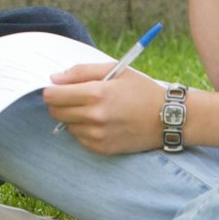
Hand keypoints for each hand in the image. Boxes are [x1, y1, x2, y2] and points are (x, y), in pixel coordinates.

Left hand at [42, 62, 164, 154]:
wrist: (167, 118)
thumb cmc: (140, 90)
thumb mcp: (114, 70)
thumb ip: (81, 71)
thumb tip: (54, 78)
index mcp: (96, 94)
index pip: (53, 95)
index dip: (52, 89)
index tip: (58, 87)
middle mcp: (95, 117)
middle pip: (55, 112)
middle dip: (59, 103)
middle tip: (75, 96)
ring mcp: (98, 136)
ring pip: (66, 126)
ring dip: (73, 117)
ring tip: (93, 109)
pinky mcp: (102, 149)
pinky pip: (79, 138)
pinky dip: (84, 129)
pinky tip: (101, 122)